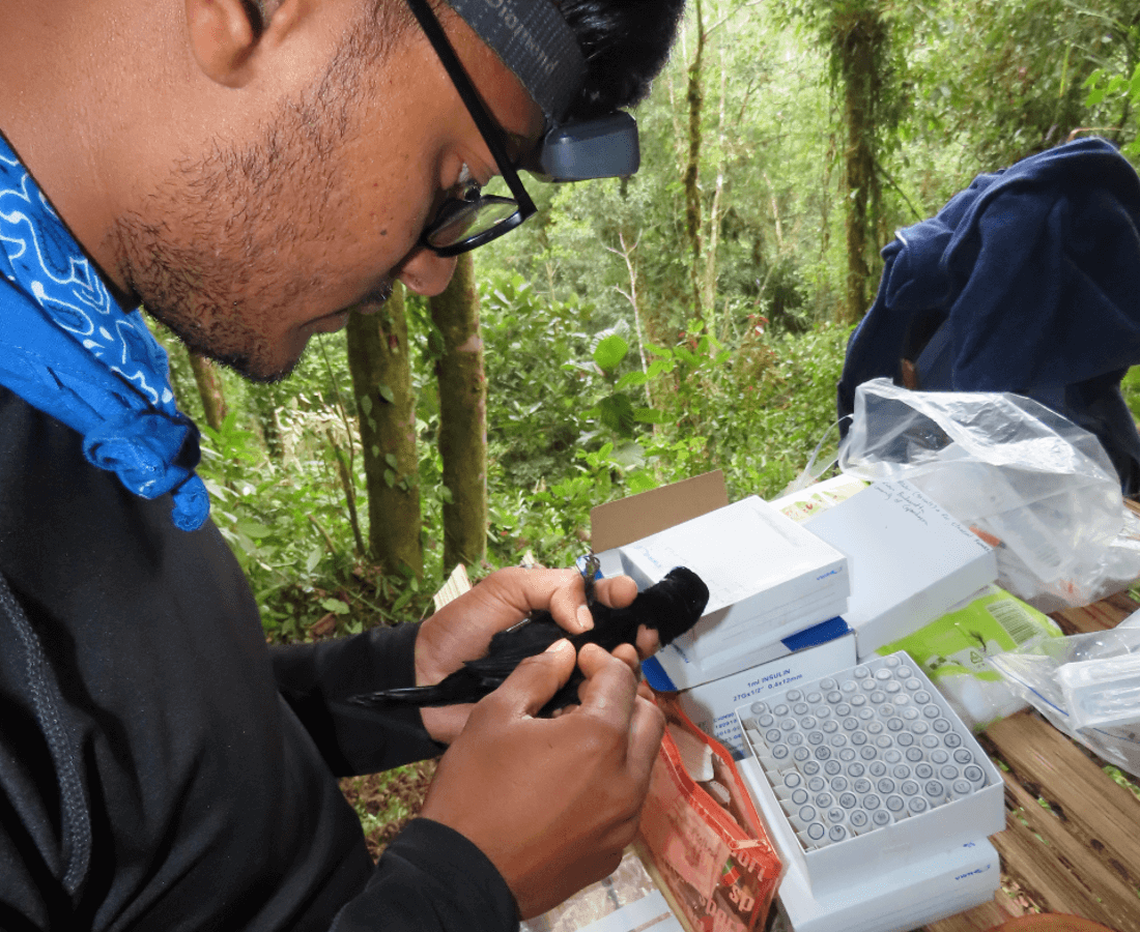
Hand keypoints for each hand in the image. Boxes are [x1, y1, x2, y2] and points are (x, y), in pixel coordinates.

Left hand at [415, 566, 650, 743]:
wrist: (427, 681)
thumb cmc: (462, 629)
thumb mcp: (506, 589)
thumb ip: (552, 589)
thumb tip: (589, 619)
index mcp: (554, 611)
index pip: (598, 599)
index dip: (617, 596)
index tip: (627, 596)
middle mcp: (565, 645)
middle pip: (614, 636)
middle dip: (634, 630)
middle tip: (642, 633)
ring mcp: (562, 681)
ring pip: (609, 672)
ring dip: (627, 663)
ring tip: (632, 657)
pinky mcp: (555, 715)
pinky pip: (590, 707)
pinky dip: (609, 701)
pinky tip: (621, 694)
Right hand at [419, 638, 665, 917]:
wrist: (461, 876)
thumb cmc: (473, 793)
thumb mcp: (494, 716)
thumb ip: (537, 675)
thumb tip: (563, 653)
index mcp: (599, 739)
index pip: (622, 680)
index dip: (600, 660)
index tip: (580, 661)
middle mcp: (625, 781)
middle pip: (648, 719)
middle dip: (623, 697)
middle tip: (586, 694)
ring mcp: (623, 822)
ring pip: (642, 763)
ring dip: (620, 740)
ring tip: (575, 739)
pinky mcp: (612, 852)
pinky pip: (625, 803)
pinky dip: (609, 782)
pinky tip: (570, 783)